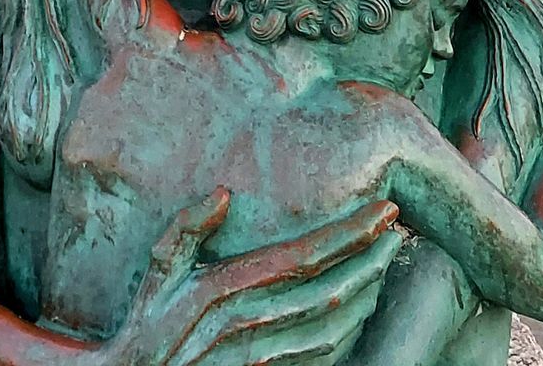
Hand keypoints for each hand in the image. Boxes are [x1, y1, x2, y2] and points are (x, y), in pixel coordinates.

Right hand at [99, 189, 400, 365]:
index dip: (348, 231)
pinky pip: (320, 357)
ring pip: (332, 326)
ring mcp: (259, 357)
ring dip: (367, 292)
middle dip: (369, 256)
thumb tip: (225, 193)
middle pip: (327, 289)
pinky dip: (349, 331)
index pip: (302, 254)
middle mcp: (247, 323)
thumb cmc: (146, 324)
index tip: (380, 208)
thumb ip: (186, 228)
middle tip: (396, 228)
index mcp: (224, 286)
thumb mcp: (156, 270)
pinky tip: (362, 305)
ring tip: (387, 260)